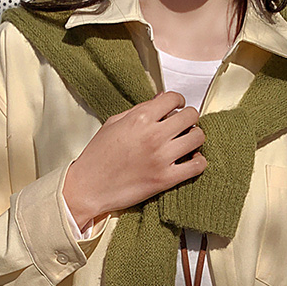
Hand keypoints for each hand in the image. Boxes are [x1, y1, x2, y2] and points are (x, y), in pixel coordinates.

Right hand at [62, 91, 206, 228]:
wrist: (88, 187)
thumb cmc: (97, 157)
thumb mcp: (114, 124)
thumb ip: (139, 110)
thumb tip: (160, 99)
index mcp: (139, 118)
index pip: (173, 98)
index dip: (178, 101)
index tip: (177, 107)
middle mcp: (153, 135)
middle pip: (191, 116)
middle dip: (189, 118)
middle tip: (183, 125)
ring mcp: (161, 158)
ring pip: (198, 138)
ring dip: (195, 138)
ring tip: (187, 143)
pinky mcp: (165, 179)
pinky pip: (197, 165)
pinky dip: (198, 161)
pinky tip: (190, 161)